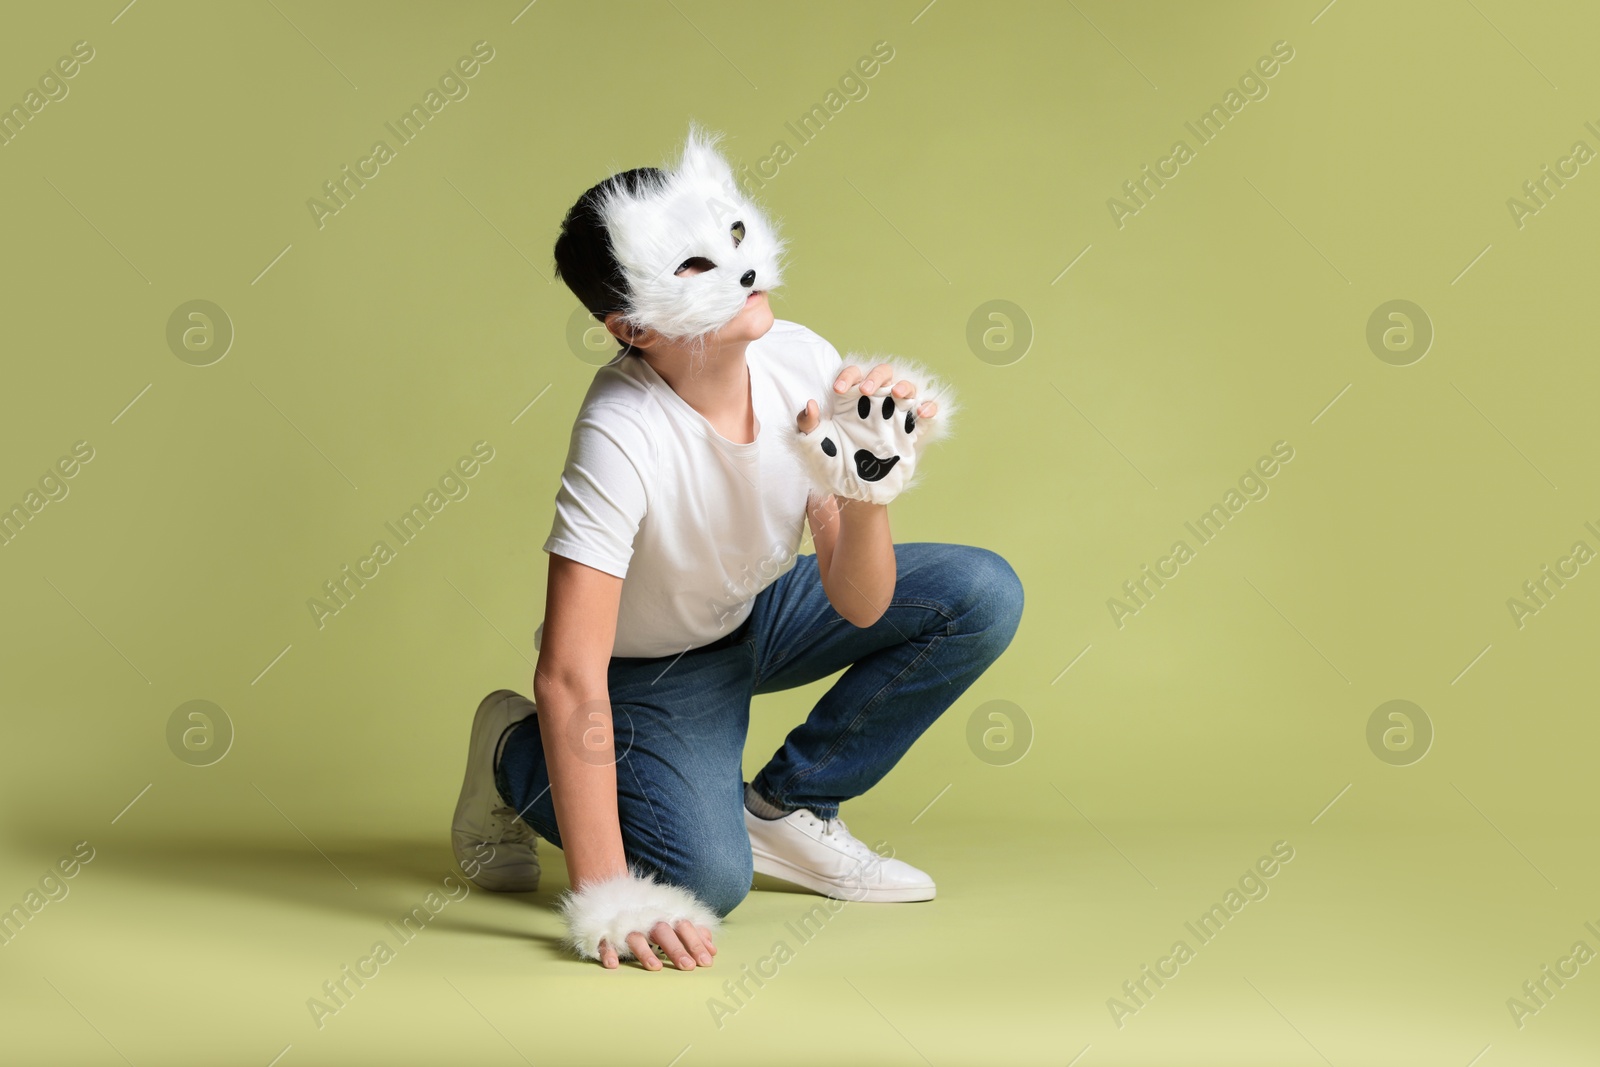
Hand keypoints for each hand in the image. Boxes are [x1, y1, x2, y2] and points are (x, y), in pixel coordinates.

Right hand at [597, 919, 716, 970]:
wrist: (611, 895)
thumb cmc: (648, 917)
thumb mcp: (671, 921)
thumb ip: (692, 934)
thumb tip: (713, 949)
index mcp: (664, 917)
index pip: (683, 927)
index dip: (695, 943)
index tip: (707, 961)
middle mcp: (646, 921)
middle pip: (662, 932)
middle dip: (676, 948)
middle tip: (688, 966)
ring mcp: (625, 927)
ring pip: (635, 937)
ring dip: (645, 952)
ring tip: (656, 968)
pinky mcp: (605, 934)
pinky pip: (604, 942)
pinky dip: (608, 952)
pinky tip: (613, 964)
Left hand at [790, 358, 954, 505]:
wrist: (852, 492)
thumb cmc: (831, 464)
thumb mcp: (813, 445)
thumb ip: (807, 424)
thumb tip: (810, 405)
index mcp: (851, 400)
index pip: (853, 375)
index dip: (848, 376)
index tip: (838, 389)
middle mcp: (874, 403)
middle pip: (883, 374)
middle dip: (876, 376)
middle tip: (865, 390)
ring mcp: (894, 416)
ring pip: (907, 388)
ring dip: (905, 385)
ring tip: (898, 393)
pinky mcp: (911, 431)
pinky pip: (926, 413)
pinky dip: (929, 408)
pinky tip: (923, 413)